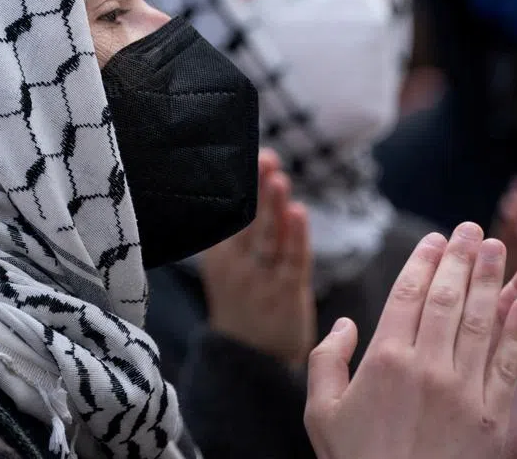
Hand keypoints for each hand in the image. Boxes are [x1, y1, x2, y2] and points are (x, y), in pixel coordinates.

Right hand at [202, 148, 314, 368]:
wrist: (249, 362)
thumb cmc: (243, 304)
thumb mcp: (227, 267)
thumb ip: (239, 231)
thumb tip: (257, 181)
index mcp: (218, 257)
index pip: (228, 213)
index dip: (238, 184)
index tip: (246, 154)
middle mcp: (235, 267)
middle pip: (246, 220)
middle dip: (256, 188)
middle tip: (264, 157)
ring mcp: (260, 282)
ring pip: (268, 238)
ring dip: (273, 207)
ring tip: (278, 178)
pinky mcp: (285, 296)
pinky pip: (292, 261)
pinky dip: (296, 237)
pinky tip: (299, 213)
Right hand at [305, 223, 516, 458]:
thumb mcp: (321, 413)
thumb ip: (326, 361)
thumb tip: (345, 324)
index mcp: (384, 361)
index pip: (407, 295)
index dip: (423, 261)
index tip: (434, 239)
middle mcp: (425, 367)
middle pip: (446, 298)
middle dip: (459, 258)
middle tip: (470, 229)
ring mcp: (462, 391)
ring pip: (479, 321)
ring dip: (489, 280)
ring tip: (497, 248)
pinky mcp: (491, 416)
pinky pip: (507, 364)